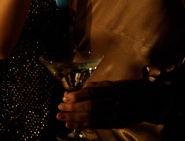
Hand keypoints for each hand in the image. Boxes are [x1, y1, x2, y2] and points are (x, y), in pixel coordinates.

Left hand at [57, 78, 171, 129]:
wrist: (152, 100)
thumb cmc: (127, 88)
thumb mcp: (112, 83)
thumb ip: (93, 88)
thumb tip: (72, 92)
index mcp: (114, 89)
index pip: (93, 93)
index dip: (77, 96)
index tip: (64, 97)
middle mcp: (116, 103)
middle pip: (91, 107)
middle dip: (73, 109)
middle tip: (59, 108)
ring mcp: (118, 115)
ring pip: (93, 118)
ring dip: (74, 119)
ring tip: (61, 117)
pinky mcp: (117, 124)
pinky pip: (98, 125)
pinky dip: (83, 126)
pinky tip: (71, 125)